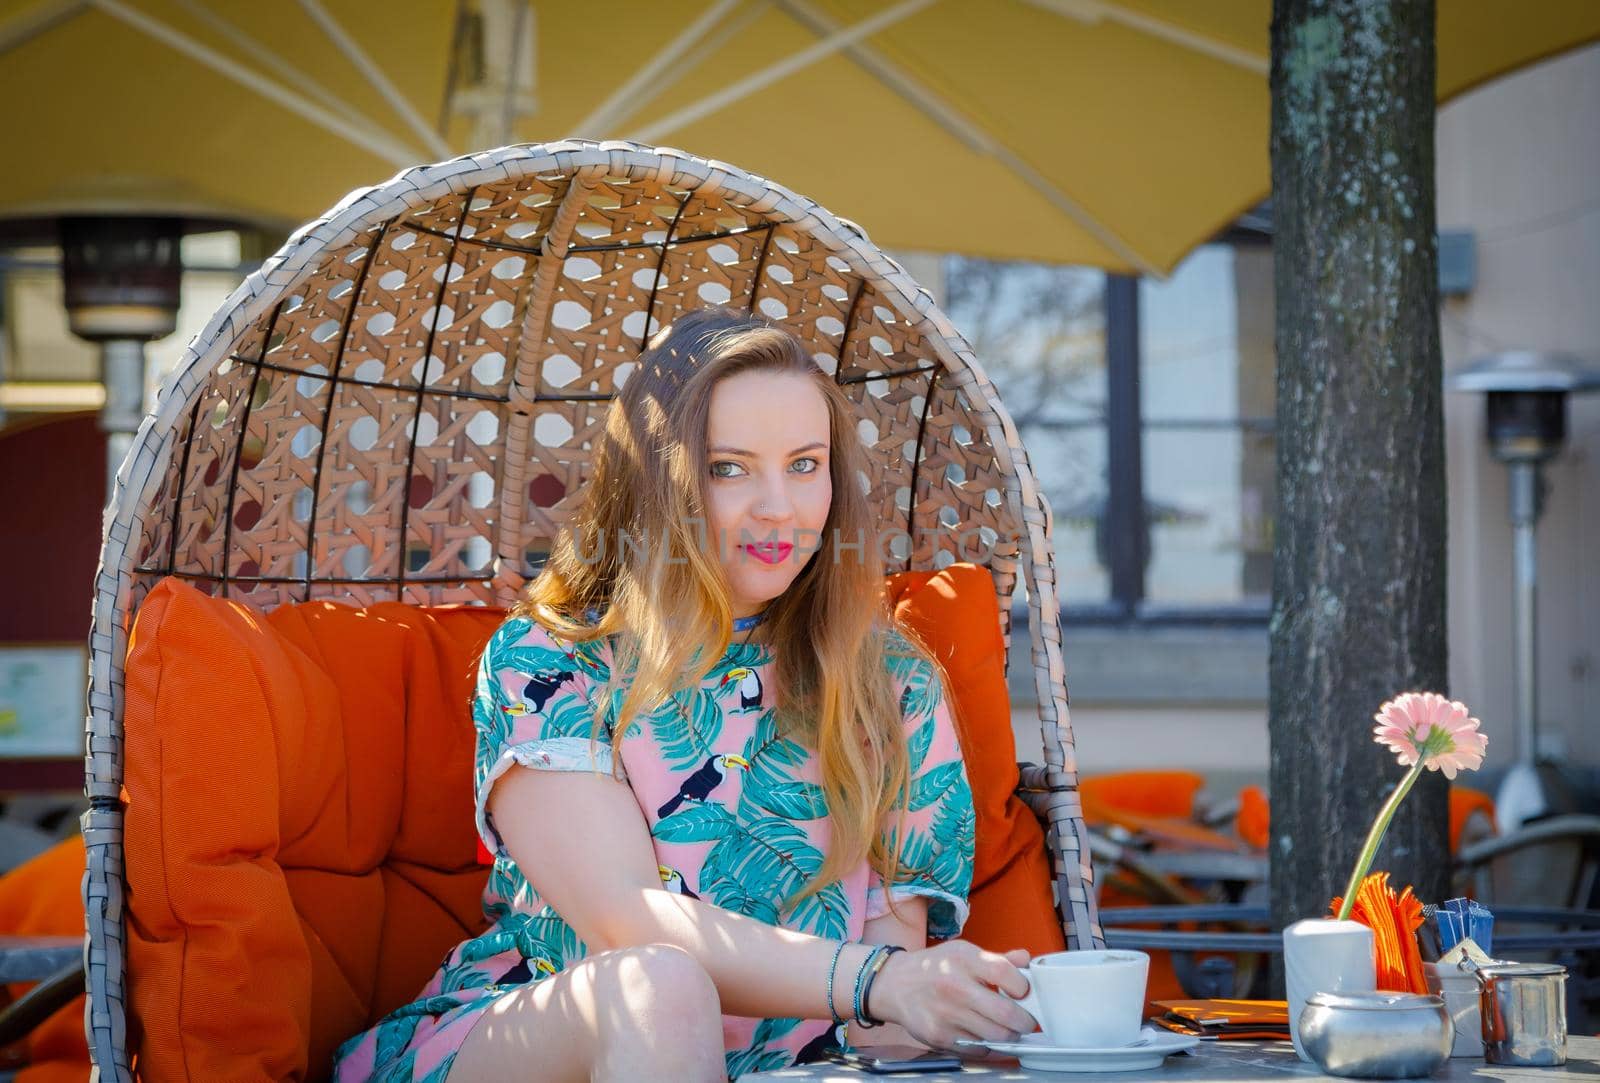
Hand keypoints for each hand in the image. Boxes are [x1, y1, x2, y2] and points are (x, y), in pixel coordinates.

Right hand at [865, 941, 1033, 1050]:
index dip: (1023, 986)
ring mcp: (946, 1014)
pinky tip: (981, 1032)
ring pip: (996, 1036)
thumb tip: (1025, 961)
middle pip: (1006, 1013)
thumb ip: (997, 958)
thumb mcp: (963, 952)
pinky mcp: (940, 1037)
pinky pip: (978, 1048)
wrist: (894, 985)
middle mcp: (954, 986)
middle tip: (1026, 1020)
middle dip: (1025, 1021)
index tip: (1024, 992)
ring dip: (1008, 1035)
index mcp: (963, 959)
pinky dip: (987, 1044)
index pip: (1005, 973)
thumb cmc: (933, 967)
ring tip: (1005, 1027)